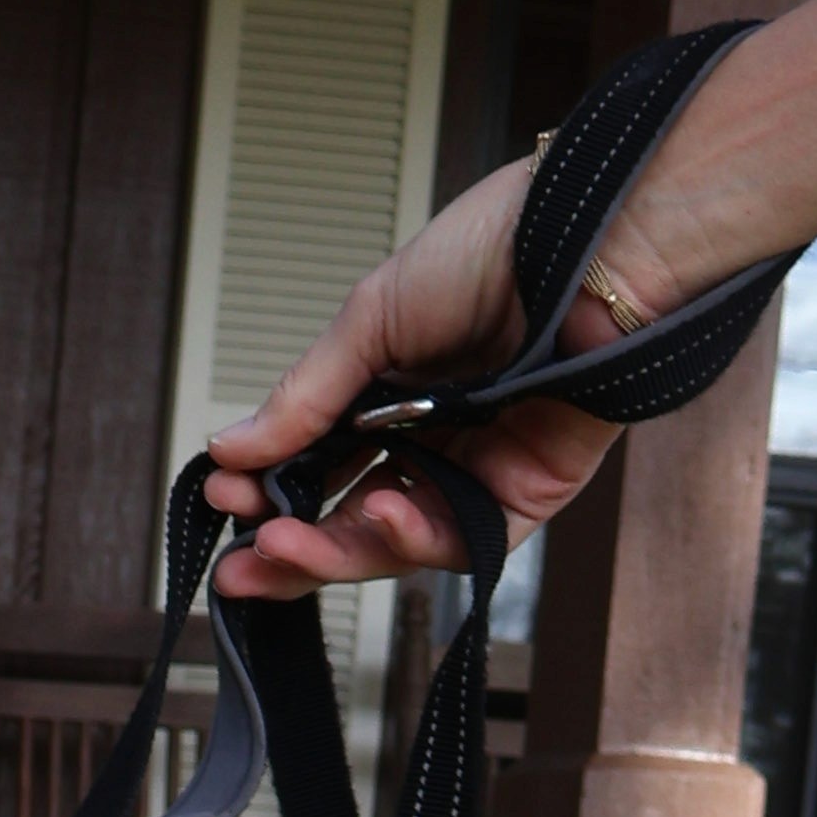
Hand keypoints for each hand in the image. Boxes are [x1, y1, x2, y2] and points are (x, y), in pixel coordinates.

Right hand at [202, 151, 663, 596]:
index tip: (225, 500)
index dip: (269, 493)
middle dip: (292, 551)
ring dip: (336, 552)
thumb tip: (231, 449)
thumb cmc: (493, 252)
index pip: (317, 468)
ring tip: (285, 548)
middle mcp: (433, 440)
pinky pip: (461, 541)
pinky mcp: (527, 493)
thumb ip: (305, 395)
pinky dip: (414, 541)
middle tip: (241, 570)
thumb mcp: (372, 319)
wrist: (591, 245)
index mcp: (390, 395)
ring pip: (397, 542)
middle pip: (350, 520)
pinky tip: (378, 519)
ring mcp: (478, 471)